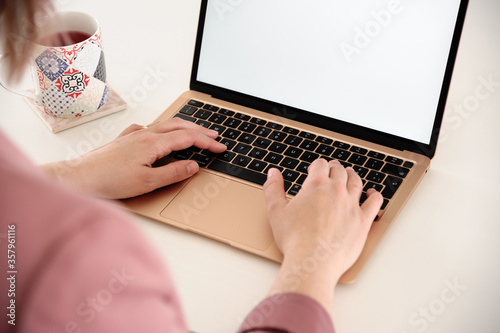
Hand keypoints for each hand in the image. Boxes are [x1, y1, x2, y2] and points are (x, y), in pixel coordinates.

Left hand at [41, 118, 226, 198]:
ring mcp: (134, 135)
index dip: (207, 142)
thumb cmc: (110, 181)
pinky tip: (161, 134)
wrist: (81, 177)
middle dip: (199, 130)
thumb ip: (173, 173)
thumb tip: (193, 166)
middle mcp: (144, 134)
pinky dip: (163, 129)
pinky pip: (150, 128)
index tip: (220, 147)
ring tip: (195, 132)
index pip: (188, 138)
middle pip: (179, 126)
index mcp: (153, 143)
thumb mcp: (147, 183)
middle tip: (214, 136)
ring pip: (165, 125)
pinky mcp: (125, 139)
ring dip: (184, 127)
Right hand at [263, 159, 382, 310]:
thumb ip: (273, 188)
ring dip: (352, 176)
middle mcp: (336, 191)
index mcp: (316, 185)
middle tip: (332, 170)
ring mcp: (352, 205)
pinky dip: (374, 195)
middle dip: (334, 168)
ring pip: (356, 182)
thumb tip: (273, 173)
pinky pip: (374, 202)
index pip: (320, 165)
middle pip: (339, 171)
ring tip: (350, 176)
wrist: (312, 262)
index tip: (315, 169)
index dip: (317, 165)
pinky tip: (372, 194)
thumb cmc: (294, 240)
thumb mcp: (276, 211)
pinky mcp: (363, 221)